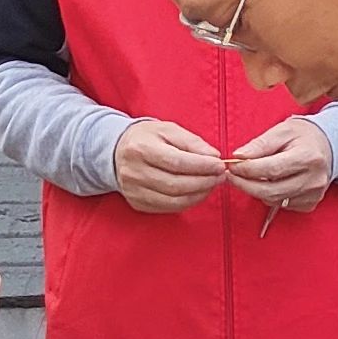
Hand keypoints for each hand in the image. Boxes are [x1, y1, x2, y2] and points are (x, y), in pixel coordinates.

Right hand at [111, 118, 227, 213]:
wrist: (117, 151)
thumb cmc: (146, 138)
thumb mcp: (168, 130)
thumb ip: (192, 142)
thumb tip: (214, 157)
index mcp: (141, 149)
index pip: (176, 162)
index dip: (202, 166)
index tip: (220, 165)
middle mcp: (134, 172)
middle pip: (176, 185)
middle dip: (204, 182)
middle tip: (220, 176)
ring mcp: (134, 191)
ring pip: (174, 200)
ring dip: (199, 194)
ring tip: (212, 184)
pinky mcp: (137, 203)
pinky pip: (168, 208)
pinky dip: (188, 202)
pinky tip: (197, 192)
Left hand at [226, 117, 335, 211]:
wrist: (328, 146)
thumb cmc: (304, 136)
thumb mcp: (282, 130)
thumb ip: (260, 144)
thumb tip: (239, 156)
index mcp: (308, 157)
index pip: (271, 169)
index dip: (247, 170)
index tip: (232, 166)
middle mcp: (314, 179)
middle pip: (271, 191)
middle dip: (245, 185)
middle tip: (232, 176)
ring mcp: (313, 194)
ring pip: (273, 200)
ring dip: (256, 190)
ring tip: (250, 176)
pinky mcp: (310, 203)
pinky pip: (281, 205)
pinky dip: (270, 195)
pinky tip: (270, 182)